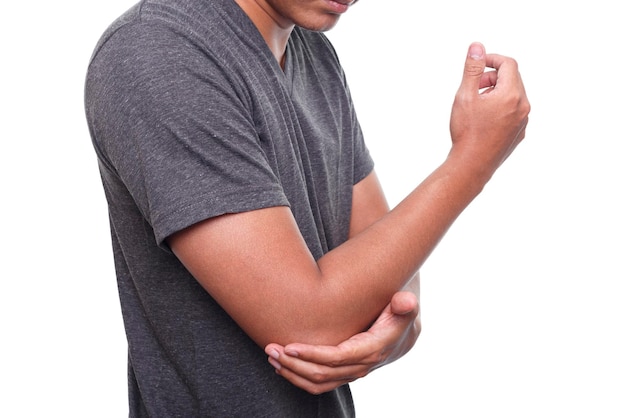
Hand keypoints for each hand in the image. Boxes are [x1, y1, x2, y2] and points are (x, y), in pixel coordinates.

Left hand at [264, 291, 420, 394]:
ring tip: (271, 357)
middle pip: (322, 373)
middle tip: (271, 349)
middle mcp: (361, 367)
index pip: (337, 358)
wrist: (402, 332)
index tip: (289, 345)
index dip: (312, 354)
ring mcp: (351, 373)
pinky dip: (298, 378)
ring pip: (318, 383)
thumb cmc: (398, 313)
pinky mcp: (343, 374)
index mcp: (373, 350)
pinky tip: (282, 366)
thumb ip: (405, 303)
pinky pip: (319, 384)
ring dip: (292, 372)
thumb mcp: (404, 306)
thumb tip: (406, 301)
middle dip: (293, 363)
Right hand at [449, 42, 530, 179]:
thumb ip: (473, 69)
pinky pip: (513, 112)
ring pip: (513, 96)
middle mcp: (523, 107)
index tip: (477, 64)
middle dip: (492, 77)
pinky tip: (483, 120)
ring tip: (476, 105)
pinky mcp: (518, 134)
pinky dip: (500, 109)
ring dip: (496, 93)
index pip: (508, 64)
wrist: (471, 166)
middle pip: (512, 79)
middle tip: (473, 87)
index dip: (491, 59)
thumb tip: (477, 47)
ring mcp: (523, 122)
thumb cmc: (467, 132)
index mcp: (512, 94)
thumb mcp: (465, 95)